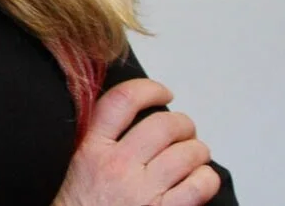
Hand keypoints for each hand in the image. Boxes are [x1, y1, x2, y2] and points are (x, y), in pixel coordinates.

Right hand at [53, 78, 220, 205]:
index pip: (123, 100)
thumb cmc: (82, 204)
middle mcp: (118, 165)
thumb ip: (98, 133)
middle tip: (185, 128)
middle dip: (183, 123)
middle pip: (163, 126)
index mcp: (93, 146)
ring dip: (198, 150)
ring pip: (185, 154)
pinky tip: (202, 177)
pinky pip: (197, 188)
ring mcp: (142, 192)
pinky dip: (206, 178)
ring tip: (196, 152)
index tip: (163, 93)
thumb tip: (130, 110)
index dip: (150, 89)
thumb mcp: (77, 160)